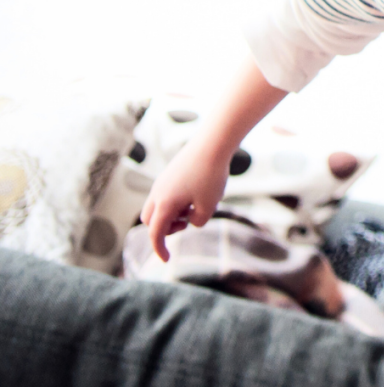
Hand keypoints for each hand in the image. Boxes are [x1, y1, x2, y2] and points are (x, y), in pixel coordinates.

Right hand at [139, 138, 229, 261]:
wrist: (213, 143)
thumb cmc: (211, 175)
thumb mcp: (208, 206)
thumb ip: (197, 221)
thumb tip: (190, 219)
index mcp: (164, 204)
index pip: (155, 234)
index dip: (159, 249)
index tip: (166, 260)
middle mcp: (157, 193)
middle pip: (150, 220)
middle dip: (165, 228)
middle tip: (186, 221)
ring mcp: (162, 181)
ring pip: (157, 206)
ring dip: (171, 214)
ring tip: (195, 205)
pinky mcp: (170, 173)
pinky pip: (166, 194)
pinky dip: (176, 201)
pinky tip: (198, 191)